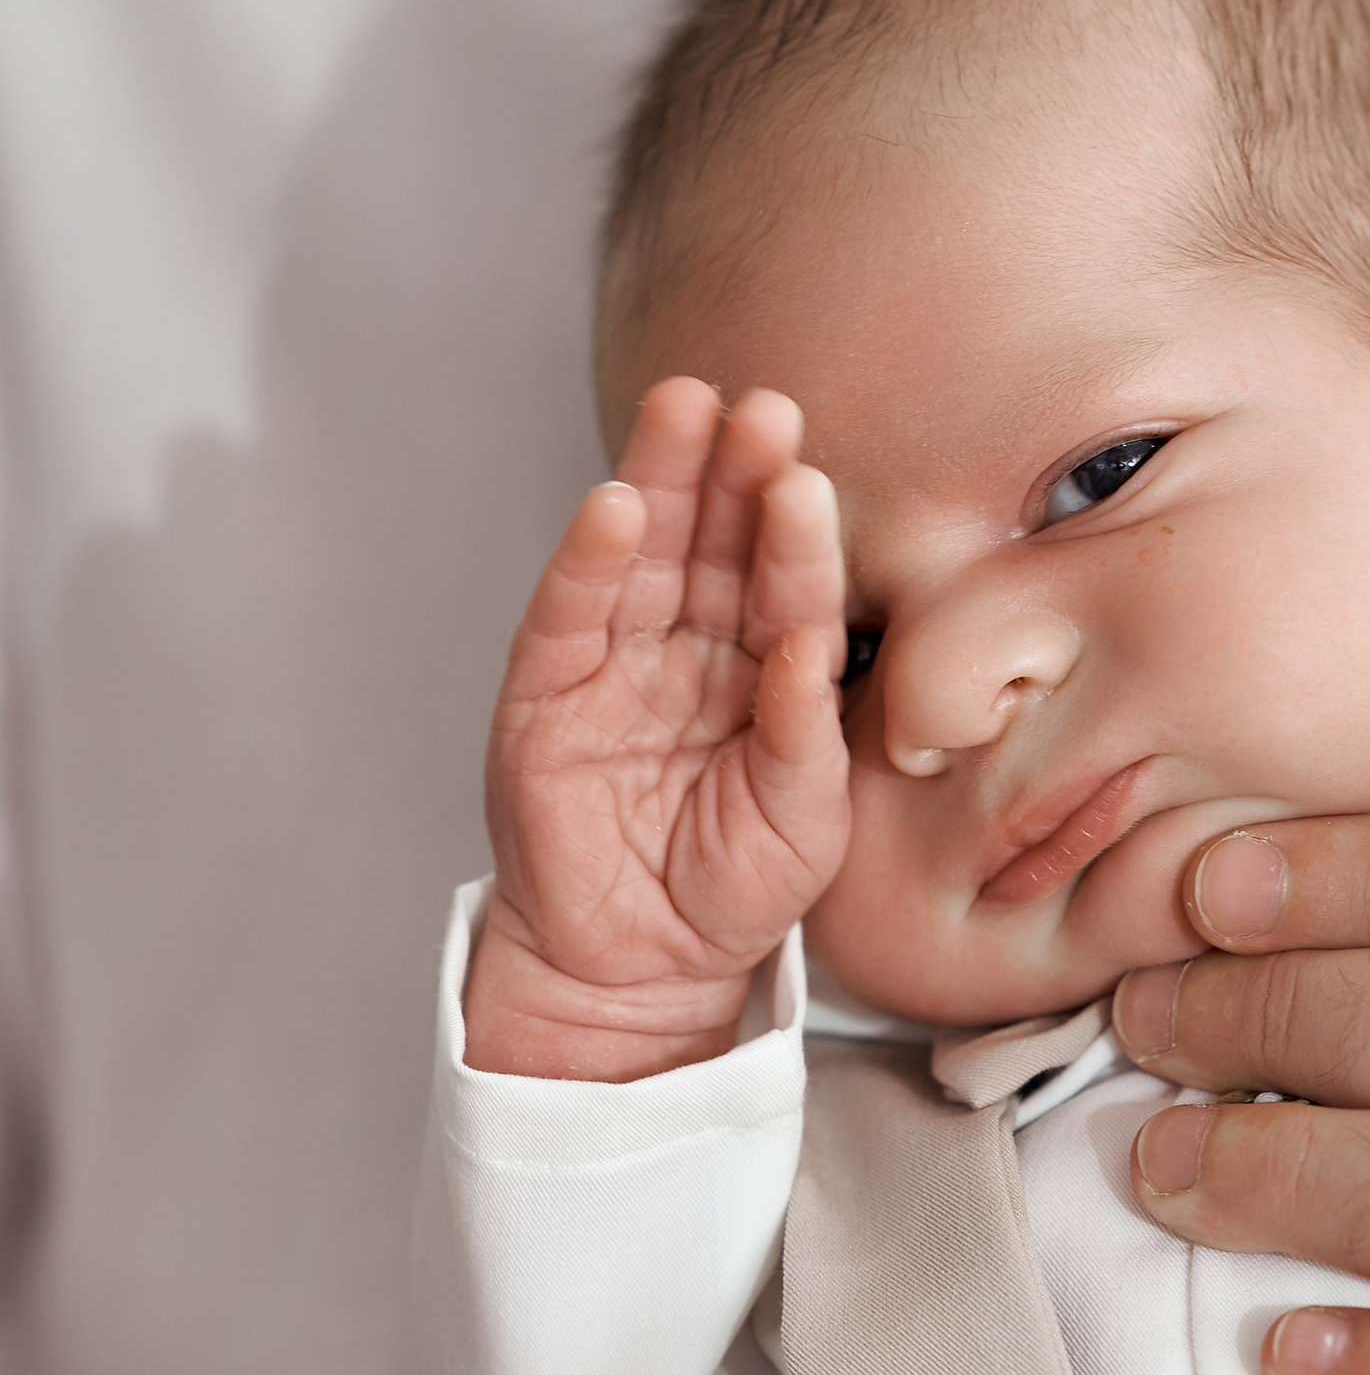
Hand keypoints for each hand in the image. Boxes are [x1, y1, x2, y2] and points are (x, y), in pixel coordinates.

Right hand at [469, 379, 849, 1081]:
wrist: (638, 969)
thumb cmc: (731, 892)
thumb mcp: (802, 826)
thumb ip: (810, 738)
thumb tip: (815, 649)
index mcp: (771, 675)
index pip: (789, 591)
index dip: (795, 537)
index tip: (805, 476)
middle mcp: (698, 652)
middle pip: (717, 544)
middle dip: (733, 473)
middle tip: (758, 406)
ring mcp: (620, 664)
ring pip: (646, 555)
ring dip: (662, 481)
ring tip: (683, 408)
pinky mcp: (550, 691)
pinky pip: (572, 613)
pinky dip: (590, 560)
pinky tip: (614, 505)